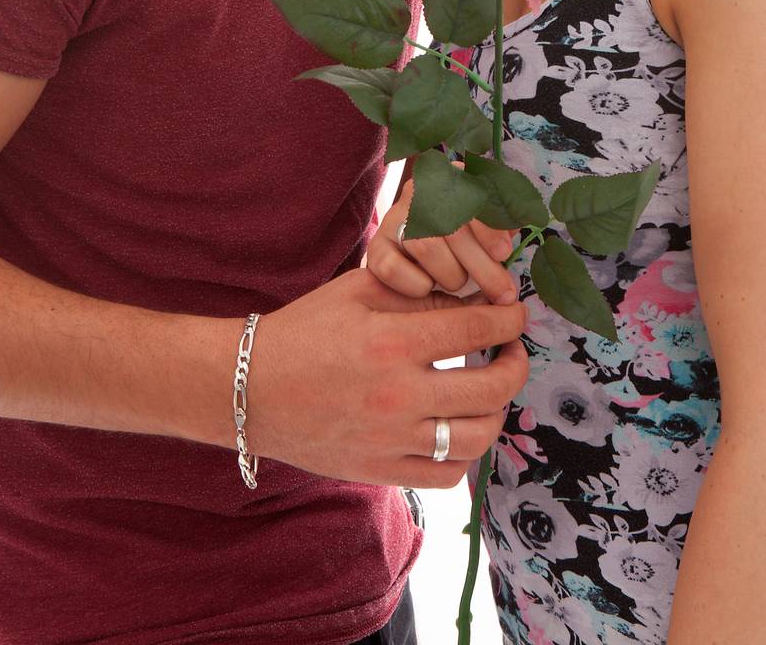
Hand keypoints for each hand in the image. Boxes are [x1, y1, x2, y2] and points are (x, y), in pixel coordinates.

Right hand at [245, 266, 527, 487]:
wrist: (250, 388)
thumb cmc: (304, 330)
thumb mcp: (358, 292)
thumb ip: (416, 291)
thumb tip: (473, 292)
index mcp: (392, 342)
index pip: (476, 329)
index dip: (508, 318)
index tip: (515, 312)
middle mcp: (397, 395)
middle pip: (489, 388)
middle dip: (515, 363)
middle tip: (512, 348)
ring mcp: (390, 439)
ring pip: (476, 437)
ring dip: (497, 411)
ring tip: (492, 389)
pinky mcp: (380, 469)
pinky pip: (445, 475)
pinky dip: (465, 454)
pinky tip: (462, 426)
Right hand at [367, 171, 517, 303]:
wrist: (414, 248)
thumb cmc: (464, 240)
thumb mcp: (487, 227)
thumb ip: (501, 226)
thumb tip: (514, 236)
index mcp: (451, 178)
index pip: (470, 196)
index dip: (488, 225)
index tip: (504, 253)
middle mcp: (419, 192)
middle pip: (451, 226)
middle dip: (482, 265)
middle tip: (503, 295)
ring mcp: (393, 220)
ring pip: (425, 244)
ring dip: (451, 274)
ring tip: (460, 284)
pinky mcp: (376, 248)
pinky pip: (392, 267)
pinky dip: (416, 284)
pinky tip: (428, 288)